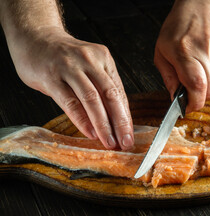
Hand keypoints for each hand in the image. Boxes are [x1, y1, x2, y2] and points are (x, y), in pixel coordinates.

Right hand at [9, 27, 133, 149]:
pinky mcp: (51, 76)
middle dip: (120, 122)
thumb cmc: (64, 58)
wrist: (35, 37)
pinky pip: (70, 102)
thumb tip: (116, 119)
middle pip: (110, 95)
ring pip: (92, 99)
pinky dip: (82, 119)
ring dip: (103, 124)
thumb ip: (101, 88)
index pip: (119, 92)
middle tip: (125, 142)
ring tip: (109, 141)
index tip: (129, 134)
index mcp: (103, 59)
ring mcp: (70, 67)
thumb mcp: (88, 66)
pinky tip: (90, 132)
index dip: (126, 116)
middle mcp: (89, 60)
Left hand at [154, 0, 209, 111]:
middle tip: (190, 91)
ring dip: (207, 83)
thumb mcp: (162, 51)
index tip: (187, 108)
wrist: (202, 6)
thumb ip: (168, 77)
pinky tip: (208, 60)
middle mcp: (206, 50)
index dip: (194, 102)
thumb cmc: (178, 28)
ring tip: (198, 66)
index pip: (197, 85)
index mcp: (185, 51)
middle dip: (200, 97)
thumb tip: (175, 98)